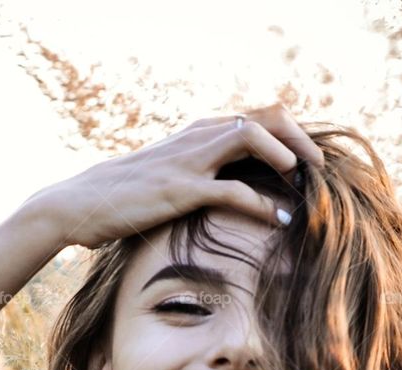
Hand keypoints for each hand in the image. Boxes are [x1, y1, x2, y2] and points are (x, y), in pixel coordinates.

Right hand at [30, 103, 324, 249]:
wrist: (80, 204)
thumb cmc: (124, 198)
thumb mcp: (166, 179)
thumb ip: (197, 177)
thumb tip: (225, 195)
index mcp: (198, 134)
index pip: (257, 117)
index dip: (290, 134)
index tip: (309, 162)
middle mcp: (197, 138)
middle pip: (264, 118)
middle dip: (299, 140)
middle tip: (321, 170)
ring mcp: (189, 161)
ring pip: (251, 138)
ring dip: (286, 157)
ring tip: (306, 183)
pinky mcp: (180, 190)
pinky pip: (230, 190)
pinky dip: (260, 204)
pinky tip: (279, 219)